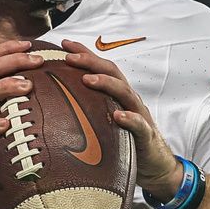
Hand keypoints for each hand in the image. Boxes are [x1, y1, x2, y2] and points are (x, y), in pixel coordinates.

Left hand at [60, 38, 183, 199]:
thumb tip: (55, 102)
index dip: (84, 53)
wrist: (154, 164)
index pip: (100, 67)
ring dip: (107, 84)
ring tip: (88, 79)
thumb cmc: (125, 140)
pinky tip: (118, 116)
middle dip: (90, 62)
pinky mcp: (145, 136)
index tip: (63, 44)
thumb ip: (88, 108)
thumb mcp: (105, 120)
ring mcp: (138, 115)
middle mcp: (128, 100)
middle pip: (112, 72)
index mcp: (116, 94)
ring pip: (124, 93)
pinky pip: (139, 125)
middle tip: (69, 57)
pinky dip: (129, 119)